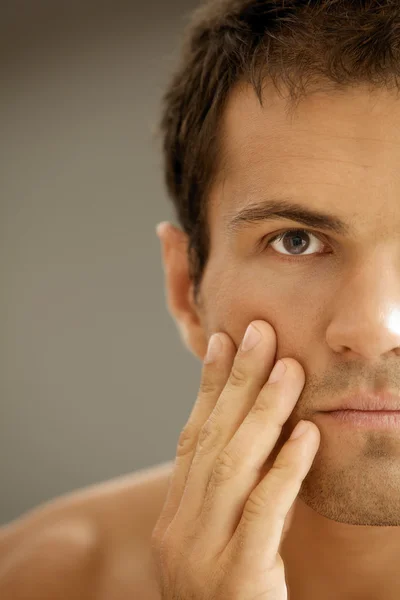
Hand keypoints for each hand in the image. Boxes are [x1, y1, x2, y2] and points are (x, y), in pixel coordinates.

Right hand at [151, 320, 319, 598]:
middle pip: (211, 439)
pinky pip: (262, 513)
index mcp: (176, 518)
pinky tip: (306, 434)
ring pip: (232, 466)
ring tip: (288, 366)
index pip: (191, 437)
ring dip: (261, 412)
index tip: (222, 342)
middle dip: (235, 382)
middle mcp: (180, 529)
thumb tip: (265, 442)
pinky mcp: (234, 579)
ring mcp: (201, 554)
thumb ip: (235, 498)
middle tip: (257, 331)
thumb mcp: (222, 545)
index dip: (206, 388)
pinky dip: (284, 469)